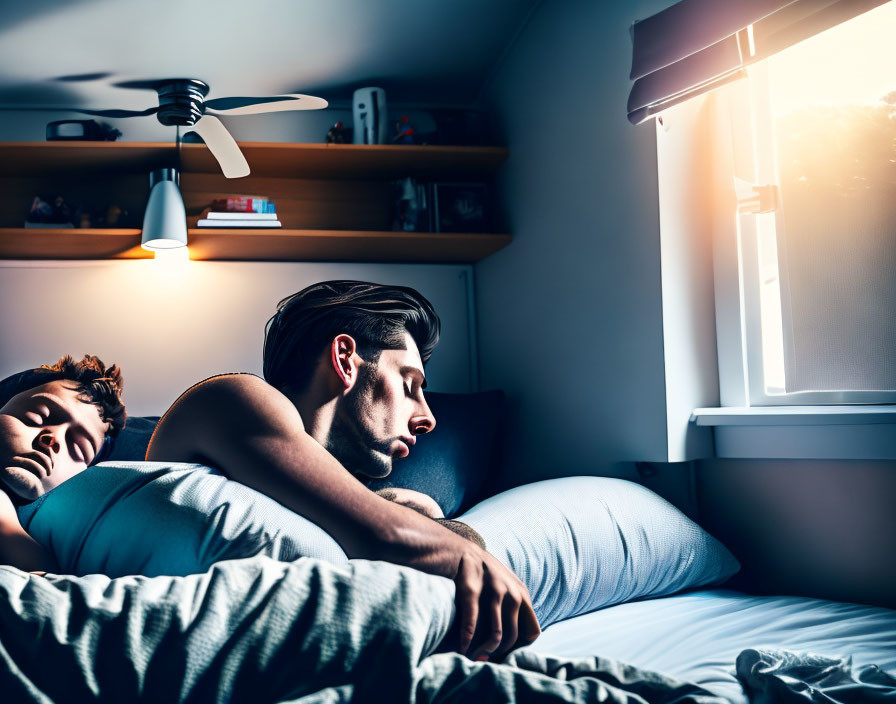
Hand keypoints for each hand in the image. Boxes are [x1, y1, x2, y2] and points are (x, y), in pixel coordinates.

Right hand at [453, 544, 539, 660]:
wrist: (464, 554)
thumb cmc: (487, 575)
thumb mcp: (510, 587)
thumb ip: (519, 608)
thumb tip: (521, 640)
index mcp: (523, 595)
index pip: (532, 631)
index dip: (519, 647)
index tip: (504, 652)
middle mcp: (512, 594)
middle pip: (512, 637)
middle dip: (498, 653)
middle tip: (485, 659)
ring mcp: (493, 593)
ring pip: (496, 635)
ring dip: (484, 651)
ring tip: (474, 657)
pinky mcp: (473, 593)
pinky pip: (472, 625)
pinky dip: (467, 641)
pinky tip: (462, 649)